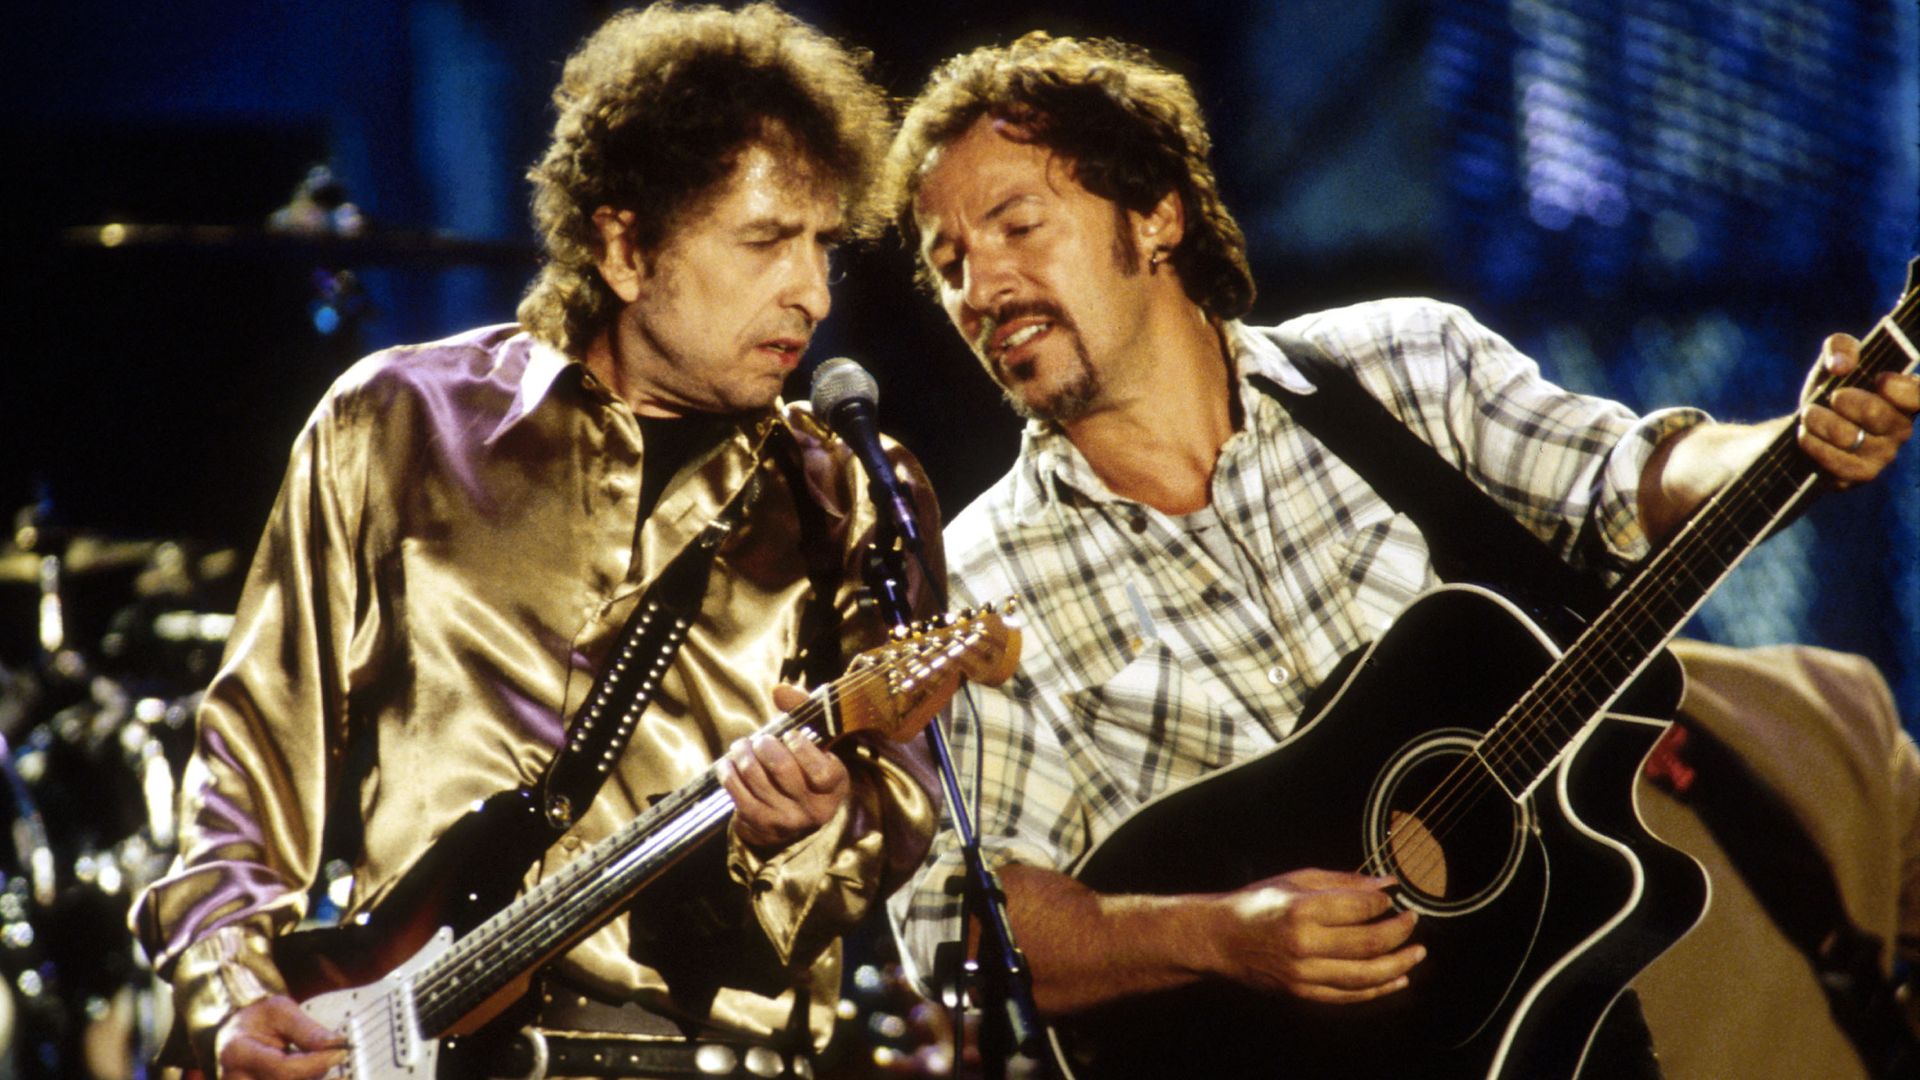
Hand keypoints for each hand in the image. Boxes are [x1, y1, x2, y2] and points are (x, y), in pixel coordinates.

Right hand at [214, 995, 346, 1079]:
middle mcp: (238, 1079)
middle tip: (336, 1057)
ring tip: (325, 1065)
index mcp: (239, 1054)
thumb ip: (307, 1030)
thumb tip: (336, 1043)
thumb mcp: (281, 1011)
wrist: (236, 1031)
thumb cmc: (259, 1018)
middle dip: (317, 1073)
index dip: (316, 1064)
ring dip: (312, 1079)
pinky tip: (318, 1075)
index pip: (283, 1069)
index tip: (341, 1052)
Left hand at [718, 684, 850, 849]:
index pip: (821, 772)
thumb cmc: (805, 768)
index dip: (802, 749)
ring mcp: (786, 820)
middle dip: (766, 746)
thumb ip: (804, 711)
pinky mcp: (759, 824)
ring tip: (742, 746)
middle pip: (783, 771)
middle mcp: (813, 809)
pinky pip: (738, 794)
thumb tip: (779, 690)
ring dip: (743, 755)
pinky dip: (728, 773)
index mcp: (835, 787)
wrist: (792, 819)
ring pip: (756, 779)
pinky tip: (728, 762)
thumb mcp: (816, 744)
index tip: (791, 735)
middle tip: (762, 740)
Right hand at [1208, 868, 1422, 1003]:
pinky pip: (1348, 995)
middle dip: (1399, 933)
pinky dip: (1376, 989)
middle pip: (1368, 943)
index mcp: (1303, 909)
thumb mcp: (1296, 880)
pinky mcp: (1302, 992)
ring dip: (1398, 965)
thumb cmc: (1257, 904)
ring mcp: (1303, 973)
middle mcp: (1304, 944)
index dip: (1385, 904)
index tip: (1394, 900)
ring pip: (1365, 975)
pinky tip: (1395, 979)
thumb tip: (1385, 883)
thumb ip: (1344, 882)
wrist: (1221, 939)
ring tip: (1416, 954)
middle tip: (1412, 922)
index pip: (1360, 909)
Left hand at [1797, 334, 1917, 487]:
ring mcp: (1884, 455)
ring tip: (1808, 414)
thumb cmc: (1829, 390)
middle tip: (1830, 397)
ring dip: (1819, 421)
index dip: (1902, 389)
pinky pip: (1835, 461)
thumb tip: (1841, 365)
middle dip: (1844, 402)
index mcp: (1905, 397)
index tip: (1879, 379)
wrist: (1804, 428)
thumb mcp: (1833, 362)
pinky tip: (1805, 434)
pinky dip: (1812, 443)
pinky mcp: (1861, 475)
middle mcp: (1901, 427)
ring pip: (1849, 437)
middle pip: (1877, 415)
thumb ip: (1840, 347)